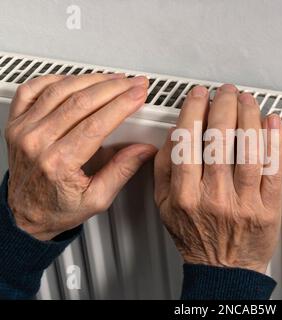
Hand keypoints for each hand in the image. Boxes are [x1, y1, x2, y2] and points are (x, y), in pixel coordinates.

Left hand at [5, 73, 156, 240]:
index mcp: (59, 164)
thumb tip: (143, 150)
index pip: (96, 124)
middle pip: (81, 102)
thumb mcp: (97, 198)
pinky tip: (75, 79)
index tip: (138, 95)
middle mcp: (37, 143)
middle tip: (133, 83)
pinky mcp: (16, 122)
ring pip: (60, 90)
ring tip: (112, 79)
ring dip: (91, 79)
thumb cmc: (57, 208)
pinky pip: (32, 89)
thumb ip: (121, 171)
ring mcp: (23, 130)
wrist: (26, 213)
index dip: (122, 105)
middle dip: (114, 88)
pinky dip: (56, 79)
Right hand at [155, 84, 281, 273]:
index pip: (187, 141)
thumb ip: (165, 170)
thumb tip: (174, 134)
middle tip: (226, 92)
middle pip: (219, 139)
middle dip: (223, 106)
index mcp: (184, 195)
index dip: (194, 110)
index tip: (199, 96)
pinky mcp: (267, 208)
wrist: (222, 270)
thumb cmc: (195, 237)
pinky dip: (274, 142)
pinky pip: (272, 169)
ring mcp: (242, 203)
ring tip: (247, 101)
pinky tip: (272, 123)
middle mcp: (213, 197)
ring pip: (247, 149)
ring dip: (249, 117)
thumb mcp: (165, 207)